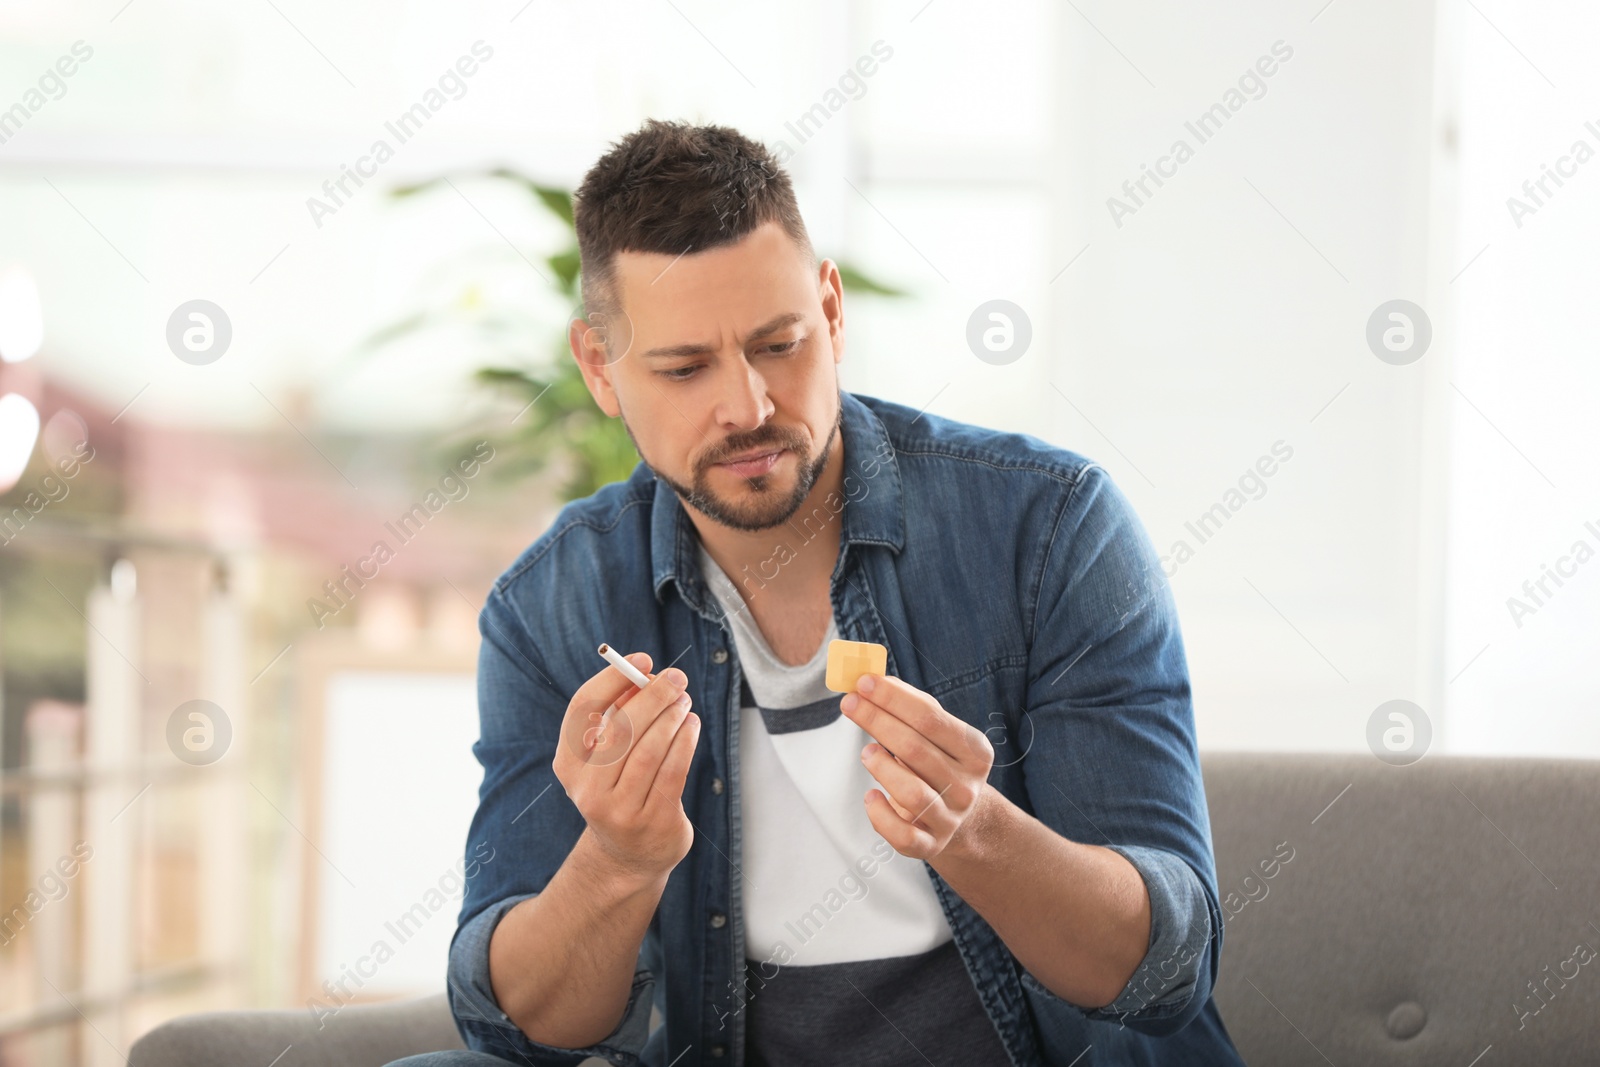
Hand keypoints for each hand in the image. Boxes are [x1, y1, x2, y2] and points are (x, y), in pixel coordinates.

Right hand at [554, 652, 700, 881]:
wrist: (628, 855)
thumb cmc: (619, 787)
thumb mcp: (608, 756)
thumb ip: (619, 716)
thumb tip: (645, 674)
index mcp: (568, 765)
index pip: (583, 709)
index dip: (612, 678)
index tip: (642, 659)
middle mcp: (587, 790)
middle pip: (620, 728)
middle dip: (653, 696)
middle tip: (677, 678)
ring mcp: (620, 810)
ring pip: (650, 749)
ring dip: (672, 718)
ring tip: (685, 702)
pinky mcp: (653, 822)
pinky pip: (673, 771)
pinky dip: (685, 741)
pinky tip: (691, 726)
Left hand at [840, 674, 995, 860]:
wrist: (960, 817)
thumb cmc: (937, 761)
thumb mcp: (935, 734)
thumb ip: (909, 706)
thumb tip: (873, 681)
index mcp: (974, 751)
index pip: (931, 719)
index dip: (894, 699)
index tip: (863, 682)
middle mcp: (967, 786)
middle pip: (917, 750)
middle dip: (878, 722)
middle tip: (850, 704)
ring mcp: (950, 818)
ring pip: (912, 793)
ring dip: (882, 768)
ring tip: (867, 753)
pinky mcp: (931, 844)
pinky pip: (903, 835)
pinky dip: (881, 815)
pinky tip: (871, 796)